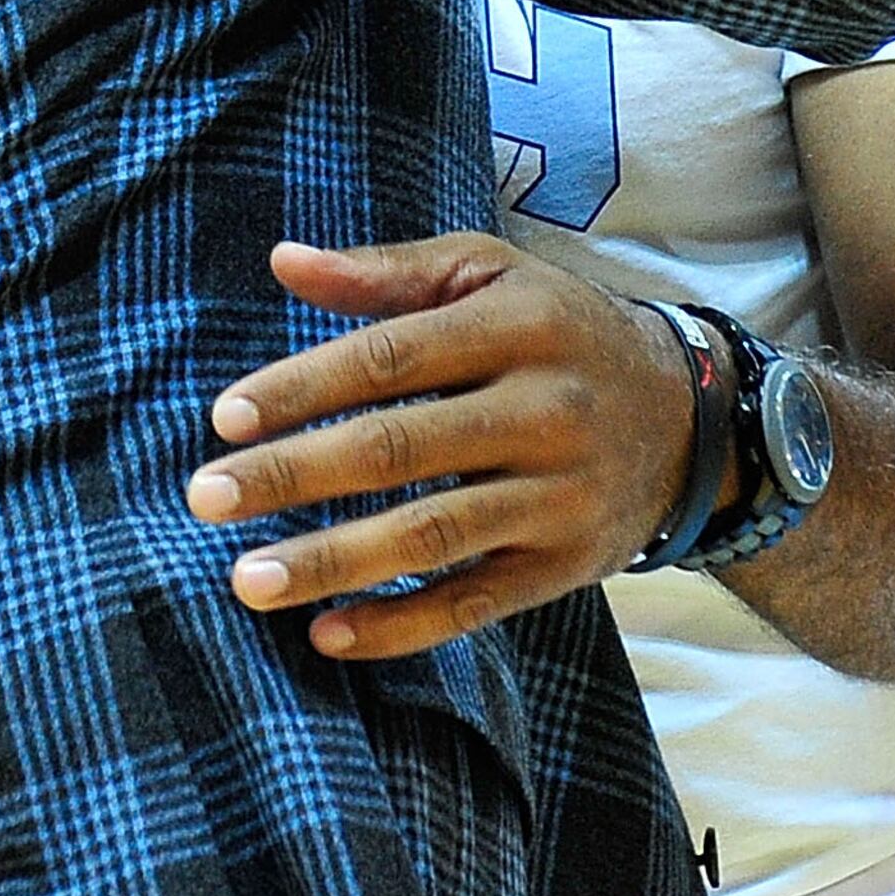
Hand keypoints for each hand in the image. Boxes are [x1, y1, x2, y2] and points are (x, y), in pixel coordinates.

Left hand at [184, 234, 693, 659]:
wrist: (689, 415)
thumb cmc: (556, 329)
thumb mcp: (490, 275)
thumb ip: (386, 273)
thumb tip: (283, 262)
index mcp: (517, 325)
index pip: (389, 359)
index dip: (302, 388)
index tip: (223, 418)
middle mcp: (545, 410)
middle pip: (401, 448)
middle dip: (294, 475)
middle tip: (205, 496)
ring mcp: (560, 496)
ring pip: (432, 536)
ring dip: (332, 563)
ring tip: (245, 578)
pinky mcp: (567, 567)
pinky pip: (474, 604)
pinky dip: (400, 626)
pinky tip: (327, 633)